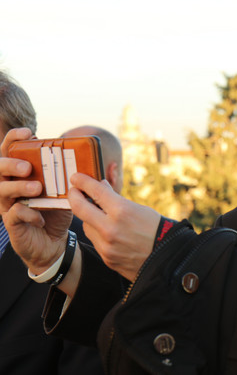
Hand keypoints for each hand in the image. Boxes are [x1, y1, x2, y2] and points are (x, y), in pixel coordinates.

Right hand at [0, 128, 71, 274]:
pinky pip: (14, 214)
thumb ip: (70, 176)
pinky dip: (28, 213)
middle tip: (27, 166)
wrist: (54, 242)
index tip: (28, 133)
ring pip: (1, 191)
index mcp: (20, 174)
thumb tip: (89, 162)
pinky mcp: (12, 223)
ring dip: (19, 187)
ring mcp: (8, 205)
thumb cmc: (57, 212)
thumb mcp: (65, 191)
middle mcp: (9, 187)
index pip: (10, 151)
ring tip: (37, 188)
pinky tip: (40, 217)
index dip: (14, 139)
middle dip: (10, 164)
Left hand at [68, 173, 160, 280]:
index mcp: (122, 211)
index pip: (95, 191)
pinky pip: (96, 241)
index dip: (83, 181)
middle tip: (73, 191)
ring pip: (87, 226)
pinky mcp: (106, 258)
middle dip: (74, 196)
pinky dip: (99, 234)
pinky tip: (110, 232)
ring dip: (90, 218)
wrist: (169, 258)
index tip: (76, 177)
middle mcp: (111, 228)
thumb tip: (101, 188)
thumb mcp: (140, 209)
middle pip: (80, 208)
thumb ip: (117, 200)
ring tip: (101, 215)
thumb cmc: (158, 230)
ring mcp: (107, 245)